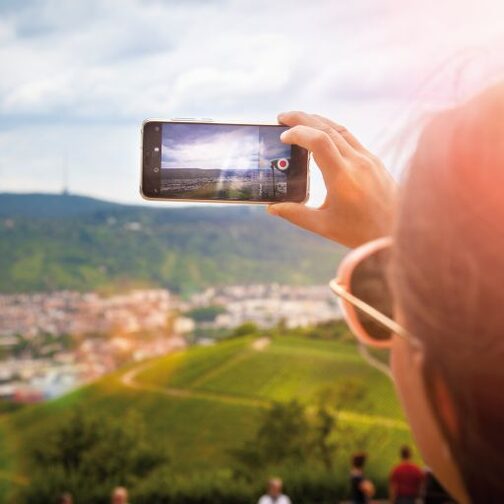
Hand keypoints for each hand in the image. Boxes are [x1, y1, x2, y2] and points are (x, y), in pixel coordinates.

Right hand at [268, 111, 397, 247]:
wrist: (398, 232)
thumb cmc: (360, 232)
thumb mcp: (324, 226)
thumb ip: (296, 214)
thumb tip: (272, 208)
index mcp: (342, 178)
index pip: (318, 142)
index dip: (298, 133)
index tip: (282, 136)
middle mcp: (357, 163)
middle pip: (327, 128)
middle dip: (302, 118)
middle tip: (282, 117)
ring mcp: (368, 159)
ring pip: (340, 129)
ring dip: (317, 120)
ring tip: (299, 120)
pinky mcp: (375, 161)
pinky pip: (351, 138)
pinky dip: (332, 130)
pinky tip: (322, 134)